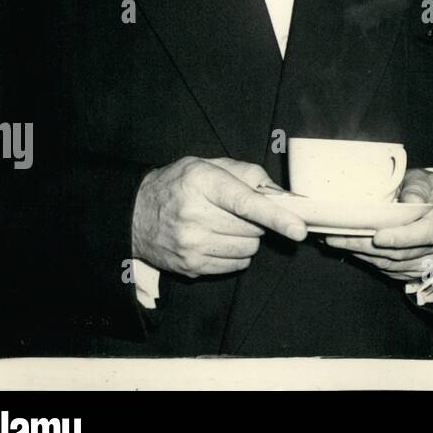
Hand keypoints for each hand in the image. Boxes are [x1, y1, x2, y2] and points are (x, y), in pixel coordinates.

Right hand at [131, 156, 307, 277]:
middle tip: (240, 211)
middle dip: (257, 221)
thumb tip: (279, 193)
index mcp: (202, 183)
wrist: (134, 214)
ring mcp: (191, 246)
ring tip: (226, 225)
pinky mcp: (191, 267)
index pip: (246, 203)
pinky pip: (235, 266)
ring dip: (248, 239)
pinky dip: (236, 254)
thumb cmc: (178, 184)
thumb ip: (247, 174)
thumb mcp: (207, 165)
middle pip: (252, 228)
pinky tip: (219, 240)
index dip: (276, 216)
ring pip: (248, 250)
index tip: (298, 229)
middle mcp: (195, 216)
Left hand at [325, 169, 432, 285]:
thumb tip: (409, 200)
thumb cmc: (432, 192)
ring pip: (393, 264)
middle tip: (338, 236)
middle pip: (402, 252)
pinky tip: (350, 249)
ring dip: (362, 254)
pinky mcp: (415, 270)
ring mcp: (428, 261)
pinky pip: (390, 270)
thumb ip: (417, 187)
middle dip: (368, 246)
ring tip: (336, 241)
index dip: (403, 237)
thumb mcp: (429, 180)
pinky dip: (368, 260)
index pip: (427, 233)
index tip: (378, 236)